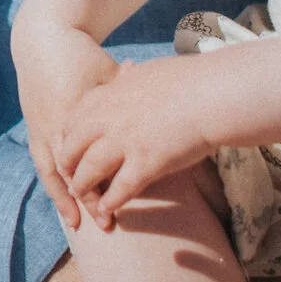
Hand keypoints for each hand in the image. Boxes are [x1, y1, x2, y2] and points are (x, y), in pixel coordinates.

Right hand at [14, 29, 116, 230]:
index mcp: (76, 113)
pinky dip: (52, 182)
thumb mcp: (110, 75)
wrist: (43, 40)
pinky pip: (42, 161)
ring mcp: (41, 127)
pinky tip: (60, 198)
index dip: (107, 185)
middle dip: (87, 199)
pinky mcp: (33, 126)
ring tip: (74, 223)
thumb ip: (129, 98)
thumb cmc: (82, 56)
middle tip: (105, 223)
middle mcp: (55, 125)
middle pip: (72, 172)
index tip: (122, 203)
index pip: (92, 160)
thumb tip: (158, 117)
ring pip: (52, 172)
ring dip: (63, 198)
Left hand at [51, 58, 214, 226]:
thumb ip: (130, 76)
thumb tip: (127, 69)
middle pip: (73, 146)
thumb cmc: (189, 80)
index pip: (74, 119)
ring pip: (90, 170)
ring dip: (84, 188)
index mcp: (109, 95)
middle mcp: (110, 119)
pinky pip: (120, 189)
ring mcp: (125, 142)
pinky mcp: (145, 163)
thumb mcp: (147, 70)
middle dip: (68, 164)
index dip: (69, 138)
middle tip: (69, 178)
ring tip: (83, 200)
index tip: (70, 148)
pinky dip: (111, 203)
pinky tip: (109, 212)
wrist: (212, 93)